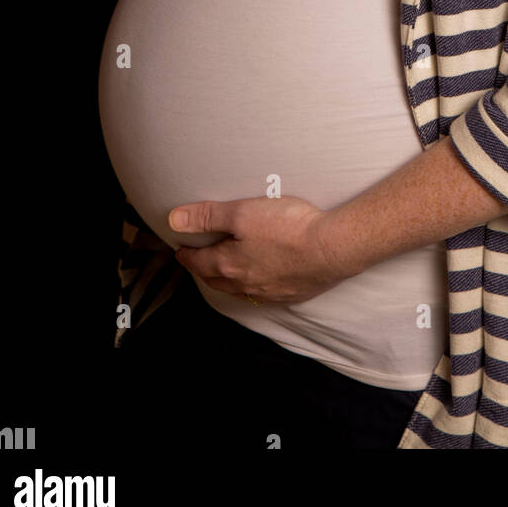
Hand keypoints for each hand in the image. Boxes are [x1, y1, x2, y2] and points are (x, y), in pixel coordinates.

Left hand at [168, 195, 347, 304]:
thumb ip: (208, 216)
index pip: (198, 262)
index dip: (186, 254)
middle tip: (199, 259)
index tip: (181, 249)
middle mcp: (246, 285)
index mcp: (229, 265)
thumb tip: (174, 220)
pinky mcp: (291, 293)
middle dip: (204, 269)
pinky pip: (263, 294)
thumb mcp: (243, 212)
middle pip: (216, 279)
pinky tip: (261, 278)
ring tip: (227, 268)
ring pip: (239, 289)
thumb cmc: (288, 228)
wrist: (333, 248)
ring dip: (228, 279)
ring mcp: (269, 292)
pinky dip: (253, 285)